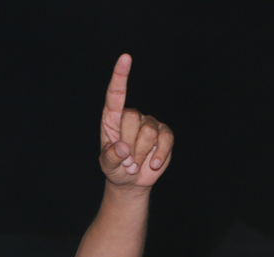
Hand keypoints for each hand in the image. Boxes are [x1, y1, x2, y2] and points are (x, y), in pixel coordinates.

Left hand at [99, 54, 172, 188]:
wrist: (132, 181)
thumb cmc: (116, 169)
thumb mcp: (108, 167)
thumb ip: (111, 158)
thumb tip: (123, 148)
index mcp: (112, 119)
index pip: (116, 93)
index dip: (120, 75)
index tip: (125, 57)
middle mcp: (132, 116)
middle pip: (132, 118)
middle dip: (129, 144)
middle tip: (126, 161)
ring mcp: (150, 124)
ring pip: (148, 132)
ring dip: (141, 154)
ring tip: (135, 165)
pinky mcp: (164, 134)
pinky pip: (165, 140)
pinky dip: (159, 155)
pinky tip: (152, 165)